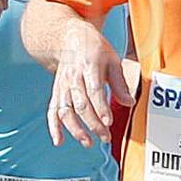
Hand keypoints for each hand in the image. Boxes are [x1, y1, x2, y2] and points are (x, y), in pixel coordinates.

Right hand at [47, 27, 133, 147]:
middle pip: (80, 104)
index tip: (108, 122)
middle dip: (93, 123)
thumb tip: (129, 103)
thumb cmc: (95, 49)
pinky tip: (58, 141)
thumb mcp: (112, 60)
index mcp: (89, 66)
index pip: (94, 90)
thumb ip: (120, 83)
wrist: (69, 38)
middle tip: (105, 137)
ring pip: (65, 111)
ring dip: (75, 129)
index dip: (101, 108)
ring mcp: (62, 85)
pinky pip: (52, 111)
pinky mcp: (56, 92)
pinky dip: (53, 127)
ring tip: (87, 142)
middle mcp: (72, 77)